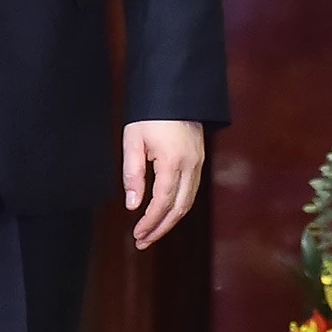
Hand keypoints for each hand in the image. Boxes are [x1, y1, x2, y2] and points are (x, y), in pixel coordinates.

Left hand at [122, 120, 204, 249]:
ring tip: (152, 232)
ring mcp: (198, 162)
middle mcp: (190, 165)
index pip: (162, 202)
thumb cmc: (150, 113)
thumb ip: (133, 174)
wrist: (175, 89)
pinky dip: (179, 206)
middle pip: (180, 208)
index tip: (137, 234)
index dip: (150, 222)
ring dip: (171, 220)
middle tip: (143, 241)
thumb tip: (133, 204)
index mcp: (172, 161)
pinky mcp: (199, 159)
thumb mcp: (133, 140)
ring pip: (188, 201)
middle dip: (161, 228)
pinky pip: (191, 190)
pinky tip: (166, 212)